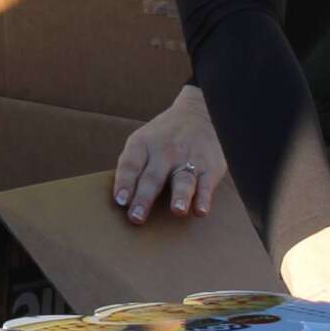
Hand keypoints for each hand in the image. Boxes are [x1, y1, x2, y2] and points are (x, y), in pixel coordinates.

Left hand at [113, 84, 224, 221]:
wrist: (199, 113)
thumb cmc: (162, 137)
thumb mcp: (143, 141)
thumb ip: (132, 167)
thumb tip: (120, 201)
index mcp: (143, 144)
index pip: (131, 164)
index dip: (125, 182)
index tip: (121, 200)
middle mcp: (164, 152)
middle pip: (153, 177)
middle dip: (144, 198)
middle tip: (137, 217)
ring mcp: (188, 159)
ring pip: (183, 180)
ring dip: (180, 196)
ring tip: (177, 211)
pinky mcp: (209, 168)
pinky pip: (206, 184)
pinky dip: (204, 198)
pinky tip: (201, 210)